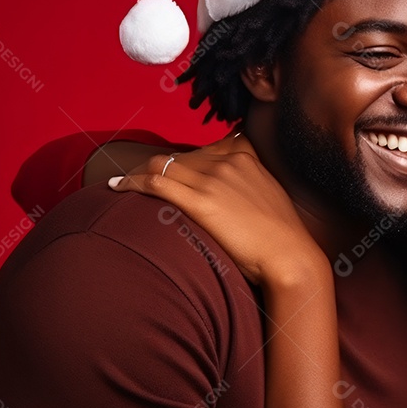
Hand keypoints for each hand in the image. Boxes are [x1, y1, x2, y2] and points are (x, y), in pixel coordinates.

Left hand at [107, 130, 327, 286]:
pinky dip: (131, 182)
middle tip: (139, 183)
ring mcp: (213, 179)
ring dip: (137, 172)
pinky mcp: (201, 201)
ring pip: (161, 164)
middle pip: (179, 156)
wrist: (290, 256)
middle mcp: (228, 161)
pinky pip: (155, 182)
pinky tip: (116, 188)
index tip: (171, 173)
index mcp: (245, 157)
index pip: (202, 150)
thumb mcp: (269, 197)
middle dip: (157, 168)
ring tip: (123, 184)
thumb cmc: (282, 237)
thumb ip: (249, 184)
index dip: (182, 162)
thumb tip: (231, 194)